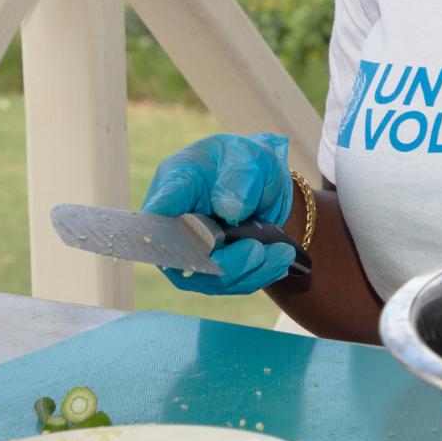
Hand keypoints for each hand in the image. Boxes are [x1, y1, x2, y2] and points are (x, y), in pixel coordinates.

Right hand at [140, 131, 296, 294]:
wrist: (260, 184)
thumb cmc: (245, 162)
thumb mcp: (249, 157)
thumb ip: (239, 178)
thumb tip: (230, 210)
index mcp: (175, 182)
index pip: (159, 210)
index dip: (165, 232)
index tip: (191, 242)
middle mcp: (173, 221)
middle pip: (183, 255)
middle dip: (223, 260)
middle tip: (258, 251)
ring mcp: (185, 249)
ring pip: (206, 276)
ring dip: (246, 271)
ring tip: (282, 255)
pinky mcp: (204, 269)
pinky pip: (224, 282)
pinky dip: (254, 276)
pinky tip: (279, 263)